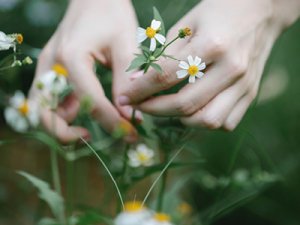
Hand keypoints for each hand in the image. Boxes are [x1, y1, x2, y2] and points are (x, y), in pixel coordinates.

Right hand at [29, 0, 139, 142]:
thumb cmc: (111, 14)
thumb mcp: (125, 44)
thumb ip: (126, 80)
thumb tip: (130, 115)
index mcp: (71, 57)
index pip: (90, 101)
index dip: (112, 123)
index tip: (130, 134)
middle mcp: (52, 65)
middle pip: (46, 114)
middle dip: (68, 135)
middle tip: (95, 138)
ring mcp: (47, 68)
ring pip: (42, 110)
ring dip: (61, 126)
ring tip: (88, 131)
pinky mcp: (51, 71)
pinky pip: (50, 100)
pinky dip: (64, 113)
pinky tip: (86, 111)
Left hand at [118, 0, 297, 130]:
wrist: (261, 11)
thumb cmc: (218, 13)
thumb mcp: (186, 25)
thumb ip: (162, 55)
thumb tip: (134, 81)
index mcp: (212, 44)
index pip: (165, 76)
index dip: (139, 90)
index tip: (124, 98)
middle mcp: (231, 68)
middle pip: (185, 104)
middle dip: (155, 110)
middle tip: (141, 106)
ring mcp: (244, 84)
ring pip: (208, 120)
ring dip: (181, 120)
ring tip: (168, 109)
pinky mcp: (251, 93)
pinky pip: (226, 122)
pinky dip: (204, 121)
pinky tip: (194, 110)